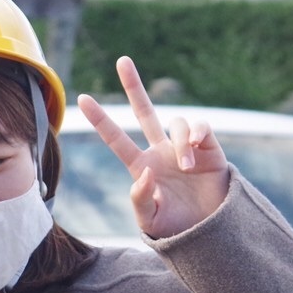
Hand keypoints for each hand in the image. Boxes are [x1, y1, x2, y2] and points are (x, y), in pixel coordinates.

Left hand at [78, 56, 230, 238]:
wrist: (211, 233)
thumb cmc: (177, 228)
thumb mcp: (149, 221)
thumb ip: (140, 200)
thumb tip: (143, 174)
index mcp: (141, 166)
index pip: (116, 138)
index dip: (100, 119)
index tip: (82, 98)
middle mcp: (160, 151)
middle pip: (144, 111)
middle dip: (134, 86)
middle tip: (122, 60)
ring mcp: (184, 147)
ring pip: (176, 123)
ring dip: (180, 142)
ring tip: (186, 168)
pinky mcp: (209, 148)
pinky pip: (200, 126)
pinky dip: (197, 133)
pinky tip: (195, 150)